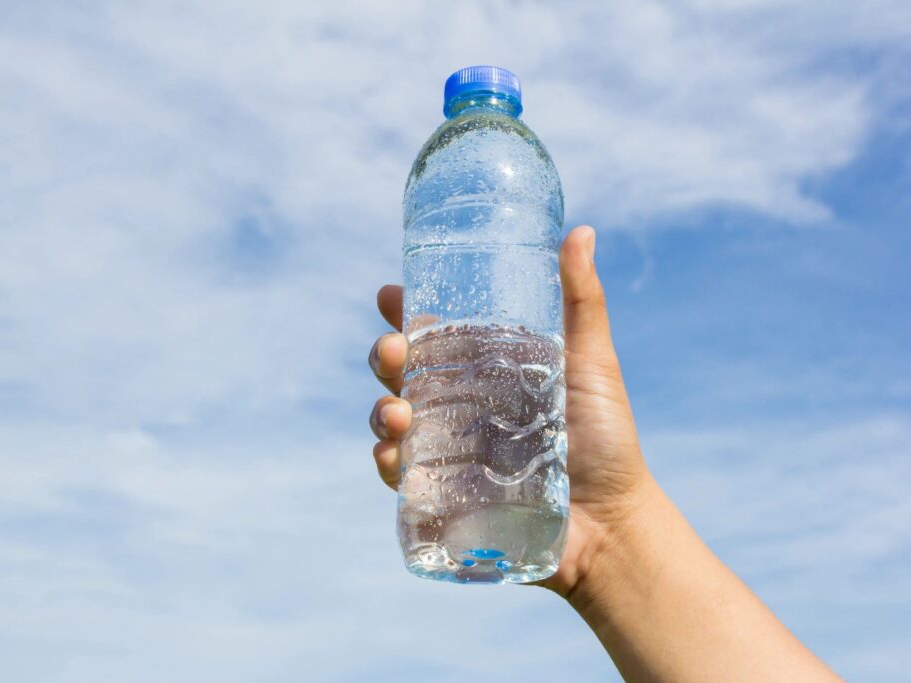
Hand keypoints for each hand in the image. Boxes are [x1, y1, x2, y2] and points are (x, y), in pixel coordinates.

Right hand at [367, 225, 654, 599]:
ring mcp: (450, 450)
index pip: (436, 335)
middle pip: (405, 373)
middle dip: (385, 356)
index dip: (406, 312)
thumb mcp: (593, 364)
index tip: (390, 293)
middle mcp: (462, 406)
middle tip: (391, 351)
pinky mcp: (445, 494)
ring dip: (380, 410)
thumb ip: (583, 302)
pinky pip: (402, 474)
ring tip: (395, 412)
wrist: (612, 523)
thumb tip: (582, 231)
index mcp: (488, 370)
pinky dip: (388, 462)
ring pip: (394, 420)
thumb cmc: (608, 440)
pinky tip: (392, 454)